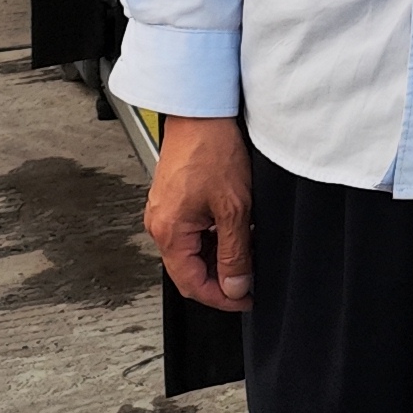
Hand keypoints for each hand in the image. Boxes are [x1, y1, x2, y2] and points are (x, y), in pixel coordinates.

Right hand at [143, 113, 255, 312]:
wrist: (202, 112)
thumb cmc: (212, 150)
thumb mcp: (233, 209)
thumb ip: (234, 253)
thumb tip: (236, 287)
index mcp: (168, 232)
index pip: (191, 284)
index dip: (221, 298)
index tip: (246, 299)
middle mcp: (160, 224)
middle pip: (190, 269)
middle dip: (222, 276)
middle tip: (252, 275)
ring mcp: (166, 211)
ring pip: (194, 250)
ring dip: (220, 255)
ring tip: (248, 247)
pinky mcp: (175, 199)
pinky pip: (194, 231)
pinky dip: (215, 236)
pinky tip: (237, 228)